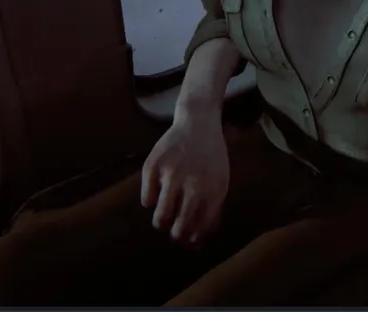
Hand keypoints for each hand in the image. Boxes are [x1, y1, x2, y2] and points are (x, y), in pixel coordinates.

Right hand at [140, 114, 228, 246]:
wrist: (198, 123)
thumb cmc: (211, 158)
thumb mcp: (220, 181)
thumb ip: (212, 212)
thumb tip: (196, 245)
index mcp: (214, 189)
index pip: (201, 226)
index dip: (192, 238)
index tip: (188, 240)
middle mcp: (194, 182)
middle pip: (180, 225)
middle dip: (176, 235)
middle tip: (173, 233)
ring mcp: (172, 173)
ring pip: (161, 215)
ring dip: (160, 222)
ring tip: (162, 219)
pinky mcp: (154, 165)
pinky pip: (146, 198)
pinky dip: (149, 200)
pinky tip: (155, 194)